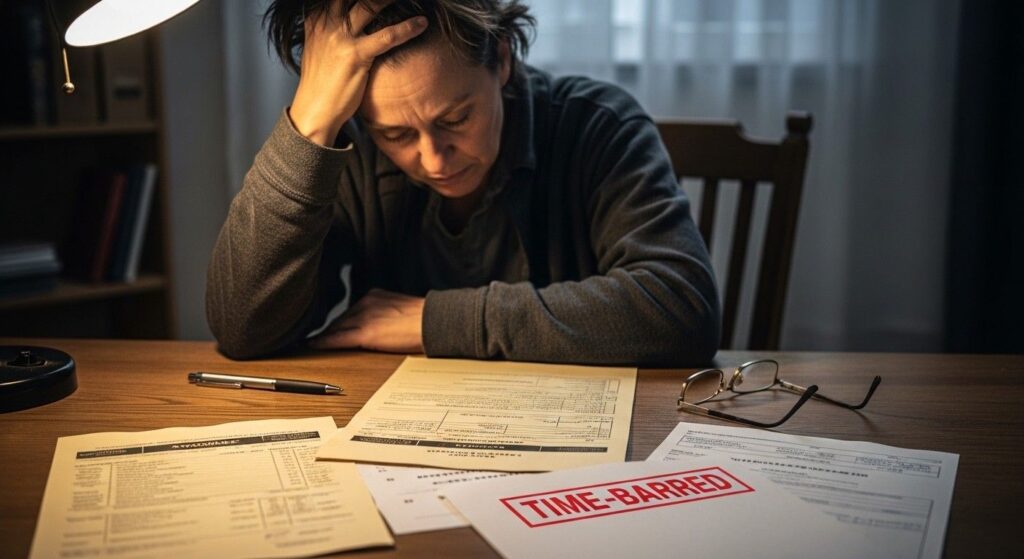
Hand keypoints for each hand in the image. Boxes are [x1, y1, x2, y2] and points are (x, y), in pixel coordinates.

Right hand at [289, 0, 427, 144]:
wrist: (314, 111)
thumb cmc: (321, 82)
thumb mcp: (318, 48)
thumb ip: (330, 30)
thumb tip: (347, 20)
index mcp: (317, 19)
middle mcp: (326, 23)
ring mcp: (340, 38)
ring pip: (371, 7)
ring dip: (391, 0)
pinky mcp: (355, 55)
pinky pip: (387, 36)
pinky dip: (407, 28)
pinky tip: (422, 23)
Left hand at [309, 289, 424, 352]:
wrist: (434, 322)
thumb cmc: (425, 318)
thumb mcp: (401, 309)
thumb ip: (386, 313)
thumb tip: (381, 325)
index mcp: (374, 296)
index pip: (351, 311)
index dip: (340, 323)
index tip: (332, 328)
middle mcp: (365, 303)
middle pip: (341, 320)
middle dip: (330, 330)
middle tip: (317, 339)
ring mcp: (364, 318)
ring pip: (337, 328)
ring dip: (325, 337)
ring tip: (312, 344)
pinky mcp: (365, 333)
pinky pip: (338, 339)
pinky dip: (323, 343)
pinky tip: (313, 346)